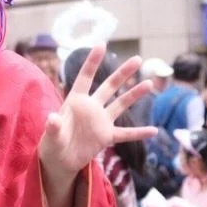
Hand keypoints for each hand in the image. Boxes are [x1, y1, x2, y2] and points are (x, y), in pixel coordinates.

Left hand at [38, 45, 157, 181]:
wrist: (60, 161)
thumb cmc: (52, 144)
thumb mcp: (51, 135)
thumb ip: (53, 126)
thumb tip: (52, 118)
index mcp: (76, 101)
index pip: (85, 77)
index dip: (93, 61)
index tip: (102, 44)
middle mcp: (92, 107)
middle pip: (109, 86)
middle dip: (123, 73)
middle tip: (138, 59)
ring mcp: (101, 121)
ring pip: (121, 104)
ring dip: (134, 94)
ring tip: (149, 84)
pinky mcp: (107, 136)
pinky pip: (126, 134)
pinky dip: (139, 133)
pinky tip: (154, 131)